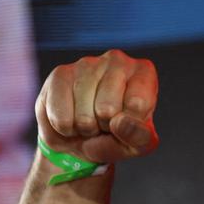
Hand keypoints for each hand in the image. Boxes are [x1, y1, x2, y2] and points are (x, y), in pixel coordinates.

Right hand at [36, 49, 158, 163]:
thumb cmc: (117, 135)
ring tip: (89, 121)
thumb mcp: (139, 143)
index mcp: (143, 72)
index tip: (126, 122)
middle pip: (108, 109)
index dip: (129, 125)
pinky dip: (66, 129)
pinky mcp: (60, 74)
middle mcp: (117, 60)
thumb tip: (119, 123)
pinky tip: (71, 117)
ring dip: (86, 130)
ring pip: (84, 116)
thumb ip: (139, 136)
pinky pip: (61, 118)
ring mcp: (87, 64)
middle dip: (104, 127)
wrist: (81, 138)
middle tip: (105, 123)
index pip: (137, 104)